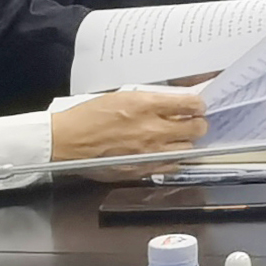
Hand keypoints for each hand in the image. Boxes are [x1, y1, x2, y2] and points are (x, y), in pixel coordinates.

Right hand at [53, 87, 203, 162]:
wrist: (68, 140)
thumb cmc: (89, 116)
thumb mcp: (123, 97)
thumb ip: (151, 101)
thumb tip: (173, 103)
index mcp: (146, 106)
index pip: (190, 104)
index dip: (198, 105)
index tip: (197, 106)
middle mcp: (152, 129)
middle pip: (196, 128)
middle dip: (197, 123)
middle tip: (192, 122)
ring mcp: (149, 152)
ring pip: (188, 148)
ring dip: (186, 142)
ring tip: (177, 138)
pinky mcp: (143, 168)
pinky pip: (172, 165)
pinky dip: (173, 158)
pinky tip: (165, 153)